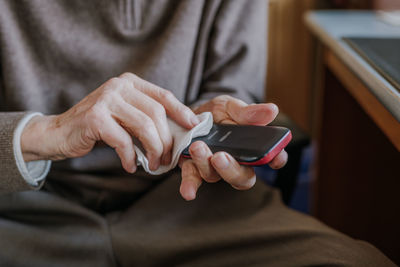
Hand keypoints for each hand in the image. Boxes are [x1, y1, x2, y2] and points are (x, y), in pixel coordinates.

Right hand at [21, 73, 198, 172]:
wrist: (59, 133)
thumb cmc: (98, 128)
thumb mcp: (125, 116)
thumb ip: (146, 118)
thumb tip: (179, 133)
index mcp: (130, 83)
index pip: (163, 95)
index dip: (182, 112)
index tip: (194, 126)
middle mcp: (118, 86)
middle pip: (157, 114)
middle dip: (166, 140)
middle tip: (167, 159)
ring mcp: (106, 100)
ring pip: (144, 126)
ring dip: (153, 150)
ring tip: (152, 164)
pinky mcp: (95, 117)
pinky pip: (124, 140)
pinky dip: (130, 157)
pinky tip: (130, 165)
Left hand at [179, 95, 287, 200]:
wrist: (187, 116)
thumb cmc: (215, 114)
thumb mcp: (231, 107)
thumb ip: (248, 113)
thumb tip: (273, 110)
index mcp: (250, 148)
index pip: (270, 157)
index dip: (276, 159)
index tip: (275, 158)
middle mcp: (234, 163)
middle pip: (242, 176)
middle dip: (232, 169)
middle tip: (221, 156)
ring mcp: (213, 168)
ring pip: (214, 176)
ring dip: (206, 165)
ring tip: (197, 147)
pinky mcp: (194, 169)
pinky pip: (193, 180)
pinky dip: (190, 186)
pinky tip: (188, 193)